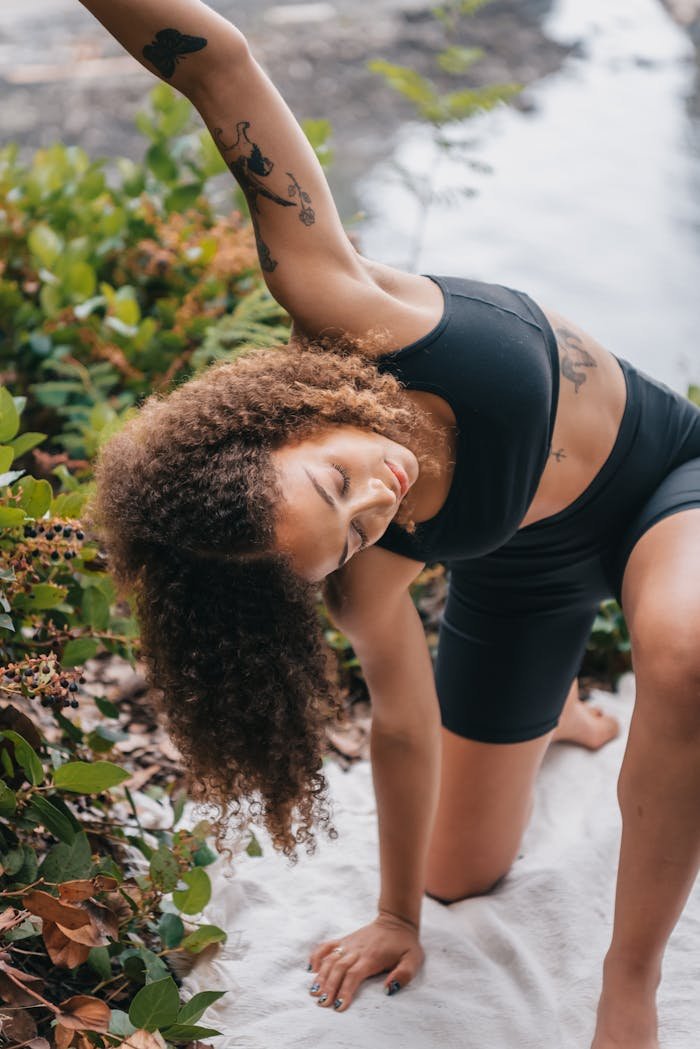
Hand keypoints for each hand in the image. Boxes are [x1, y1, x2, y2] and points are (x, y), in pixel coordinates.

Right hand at [306, 911, 423, 1011]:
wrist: (396, 921)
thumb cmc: (405, 944)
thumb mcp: (413, 960)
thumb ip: (403, 975)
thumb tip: (388, 989)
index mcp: (372, 957)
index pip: (354, 975)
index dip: (345, 990)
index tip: (339, 1006)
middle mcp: (357, 950)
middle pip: (338, 968)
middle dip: (329, 987)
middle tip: (322, 1003)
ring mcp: (349, 944)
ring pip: (330, 959)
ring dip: (321, 976)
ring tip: (314, 992)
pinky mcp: (345, 940)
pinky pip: (327, 946)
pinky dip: (317, 956)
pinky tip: (311, 969)